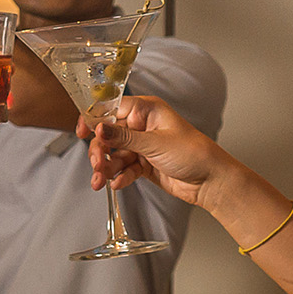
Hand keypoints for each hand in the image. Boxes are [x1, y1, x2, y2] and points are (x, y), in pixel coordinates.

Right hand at [83, 94, 226, 203]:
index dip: (94, 120)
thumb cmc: (193, 153)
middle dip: (100, 151)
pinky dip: (119, 176)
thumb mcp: (155, 143)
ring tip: (101, 181)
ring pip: (114, 154)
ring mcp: (143, 146)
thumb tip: (99, 128)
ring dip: (106, 167)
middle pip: (109, 135)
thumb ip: (123, 138)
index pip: (112, 109)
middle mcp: (142, 126)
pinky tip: (117, 184)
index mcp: (147, 111)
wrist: (210, 181)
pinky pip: (124, 168)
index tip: (82, 132)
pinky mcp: (144, 164)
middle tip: (97, 165)